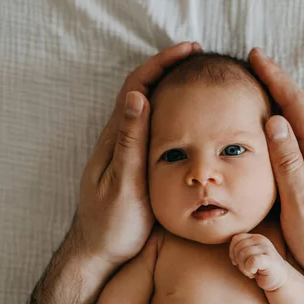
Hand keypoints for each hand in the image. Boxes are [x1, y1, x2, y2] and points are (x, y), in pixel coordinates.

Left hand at [70, 42, 202, 268]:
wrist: (101, 251)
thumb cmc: (112, 223)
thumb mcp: (124, 183)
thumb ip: (131, 142)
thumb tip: (139, 97)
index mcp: (117, 139)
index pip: (137, 87)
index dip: (160, 64)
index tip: (188, 51)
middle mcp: (121, 139)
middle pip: (144, 90)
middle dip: (169, 69)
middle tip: (199, 59)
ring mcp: (129, 150)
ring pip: (151, 108)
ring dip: (172, 89)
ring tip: (201, 81)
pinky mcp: (138, 163)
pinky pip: (157, 129)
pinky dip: (174, 114)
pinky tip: (193, 119)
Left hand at [229, 233, 288, 290]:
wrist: (279, 279)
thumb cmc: (261, 268)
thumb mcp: (249, 256)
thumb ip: (240, 250)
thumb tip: (231, 253)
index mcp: (255, 237)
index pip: (236, 239)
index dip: (232, 252)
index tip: (237, 262)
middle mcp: (261, 240)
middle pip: (238, 248)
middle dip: (238, 261)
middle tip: (247, 268)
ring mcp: (266, 249)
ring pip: (243, 254)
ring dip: (244, 268)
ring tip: (252, 271)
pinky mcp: (270, 259)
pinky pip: (252, 261)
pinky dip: (249, 270)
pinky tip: (256, 273)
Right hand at [248, 48, 303, 289]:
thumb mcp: (302, 206)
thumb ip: (288, 164)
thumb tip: (276, 121)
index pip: (297, 108)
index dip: (276, 80)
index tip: (256, 56)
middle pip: (301, 110)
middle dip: (278, 84)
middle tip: (256, 63)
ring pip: (302, 125)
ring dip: (283, 102)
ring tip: (263, 86)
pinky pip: (302, 142)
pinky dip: (287, 126)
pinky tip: (278, 130)